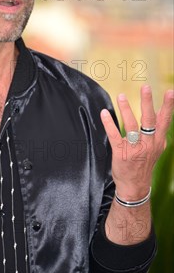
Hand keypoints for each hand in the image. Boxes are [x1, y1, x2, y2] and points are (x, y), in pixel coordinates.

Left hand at [100, 85, 173, 200]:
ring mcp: (134, 148)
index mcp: (158, 141)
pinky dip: (109, 123)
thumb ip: (158, 133)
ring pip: (131, 125)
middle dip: (148, 102)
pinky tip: (104, 113)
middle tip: (146, 87)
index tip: (171, 92)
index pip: (164, 121)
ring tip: (122, 96)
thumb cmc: (144, 164)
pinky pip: (114, 135)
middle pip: (149, 120)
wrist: (135, 186)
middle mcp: (148, 144)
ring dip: (126, 109)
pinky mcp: (121, 152)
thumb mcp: (156, 149)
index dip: (168, 106)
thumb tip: (162, 115)